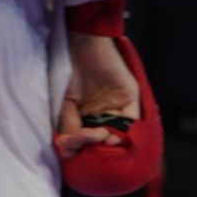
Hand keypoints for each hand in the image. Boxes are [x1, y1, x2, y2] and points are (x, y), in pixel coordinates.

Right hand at [57, 33, 141, 158]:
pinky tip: (107, 134)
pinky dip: (122, 131)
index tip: (69, 150)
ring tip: (94, 135)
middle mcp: (105, 113)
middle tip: (79, 139)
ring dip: (105, 140)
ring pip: (117, 133)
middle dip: (91, 145)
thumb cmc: (70, 71)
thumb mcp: (65, 103)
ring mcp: (118, 106)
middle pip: (102, 139)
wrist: (81, 45)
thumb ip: (69, 125)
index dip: (79, 148)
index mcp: (88, 116)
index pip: (87, 140)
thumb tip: (70, 150)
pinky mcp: (130, 97)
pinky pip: (131, 120)